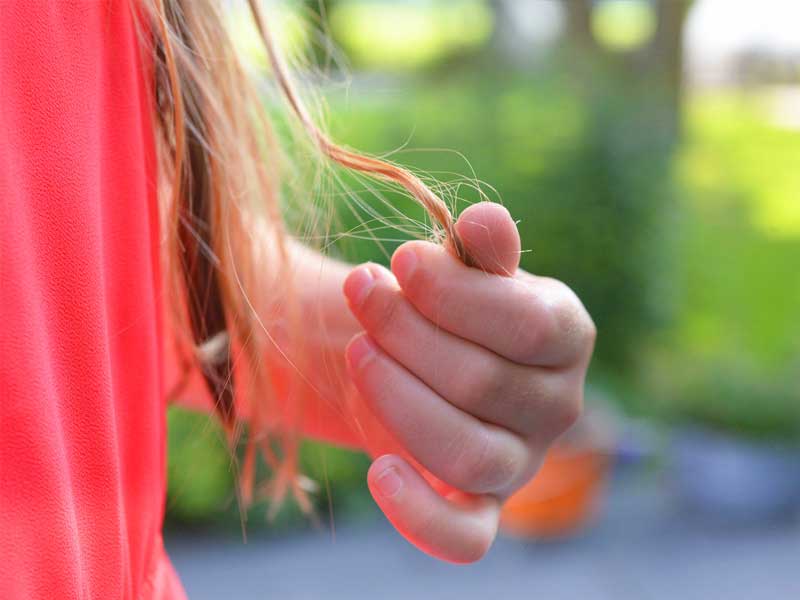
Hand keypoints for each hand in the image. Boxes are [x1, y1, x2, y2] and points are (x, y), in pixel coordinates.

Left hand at [342, 202, 594, 562]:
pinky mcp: (481, 508)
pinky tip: (378, 472)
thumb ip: (479, 250)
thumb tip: (484, 220)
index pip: (527, 325)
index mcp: (565, 336)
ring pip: (468, 453)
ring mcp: (520, 463)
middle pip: (483, 382)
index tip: (399, 261)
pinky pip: (465, 538)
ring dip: (398, 399)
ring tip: (359, 352)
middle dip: (406, 332)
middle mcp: (557, 405)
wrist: (420, 358)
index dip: (454, 294)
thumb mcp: (464, 269)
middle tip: (361, 292)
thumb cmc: (446, 305)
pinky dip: (420, 515)